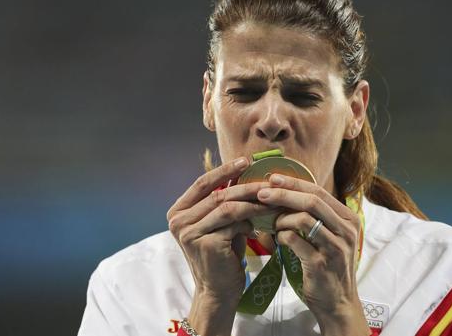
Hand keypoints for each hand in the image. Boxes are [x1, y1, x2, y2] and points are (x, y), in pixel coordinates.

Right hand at [166, 157, 276, 334]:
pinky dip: (251, 220)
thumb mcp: (220, 223)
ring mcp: (189, 232)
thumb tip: (244, 171)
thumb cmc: (223, 254)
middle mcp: (178, 220)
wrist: (218, 291)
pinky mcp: (205, 243)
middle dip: (246, 185)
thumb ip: (223, 201)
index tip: (245, 160)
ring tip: (273, 199)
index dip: (224, 170)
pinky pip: (234, 223)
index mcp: (178, 211)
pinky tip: (263, 223)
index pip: (202, 182)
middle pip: (217, 193)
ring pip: (227, 206)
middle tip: (269, 180)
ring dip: (254, 201)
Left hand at [257, 174, 370, 335]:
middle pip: (312, 200)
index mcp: (348, 219)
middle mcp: (346, 230)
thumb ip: (316, 217)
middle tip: (261, 193)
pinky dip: (282, 236)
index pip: (319, 191)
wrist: (338, 304)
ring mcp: (336, 247)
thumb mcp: (329, 238)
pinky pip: (295, 241)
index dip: (294, 183)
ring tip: (271, 223)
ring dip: (281, 218)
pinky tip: (277, 240)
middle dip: (283, 194)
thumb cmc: (328, 268)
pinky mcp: (322, 264)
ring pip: (304, 218)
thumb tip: (285, 193)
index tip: (272, 178)